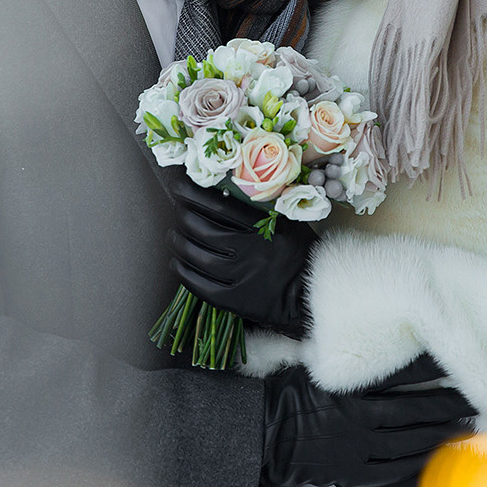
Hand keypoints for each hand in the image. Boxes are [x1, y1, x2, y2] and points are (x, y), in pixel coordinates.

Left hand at [165, 174, 312, 337]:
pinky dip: (185, 273)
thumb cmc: (302, 255)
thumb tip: (227, 189)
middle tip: (177, 211)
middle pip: (205, 230)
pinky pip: (202, 286)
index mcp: (265, 229)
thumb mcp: (289, 223)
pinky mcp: (237, 301)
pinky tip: (177, 264)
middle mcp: (251, 251)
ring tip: (173, 236)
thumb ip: (261, 209)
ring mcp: (242, 277)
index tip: (179, 185)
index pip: (221, 207)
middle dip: (184, 217)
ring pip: (200, 257)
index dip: (195, 194)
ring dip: (180, 244)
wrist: (313, 296)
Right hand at [262, 356, 476, 486]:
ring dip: (438, 434)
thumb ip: (347, 364)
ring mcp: (356, 450)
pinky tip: (432, 456)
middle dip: (446, 406)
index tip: (455, 366)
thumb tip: (378, 347)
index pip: (401, 379)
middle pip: (414, 413)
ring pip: (408, 443)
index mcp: (350, 391)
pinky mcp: (351, 471)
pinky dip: (415, 462)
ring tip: (464, 427)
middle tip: (473, 399)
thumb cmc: (282, 394)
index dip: (431, 373)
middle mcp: (358, 421)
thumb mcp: (313, 366)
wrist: (258, 433)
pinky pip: (390, 470)